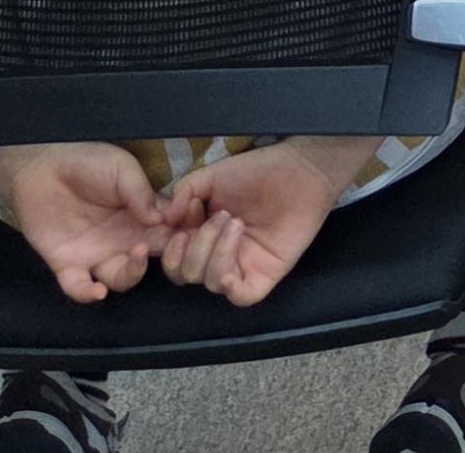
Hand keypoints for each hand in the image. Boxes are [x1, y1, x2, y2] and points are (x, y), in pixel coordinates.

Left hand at [0, 143, 169, 304]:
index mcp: (142, 215)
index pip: (171, 231)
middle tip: (172, 247)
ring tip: (136, 254)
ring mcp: (98, 255)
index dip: (185, 235)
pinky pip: (80, 288)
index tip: (196, 232)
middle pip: (154, 259)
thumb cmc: (87, 163)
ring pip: (122, 278)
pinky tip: (97, 290)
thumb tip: (162, 218)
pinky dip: (89, 294)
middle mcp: (124, 240)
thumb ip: (141, 192)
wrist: (41, 168)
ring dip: (133, 273)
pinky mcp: (68, 265)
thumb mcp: (122, 168)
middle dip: (168, 257)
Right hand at [156, 139, 355, 306]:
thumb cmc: (256, 171)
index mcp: (200, 234)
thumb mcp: (210, 177)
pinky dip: (229, 285)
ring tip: (235, 222)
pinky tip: (230, 267)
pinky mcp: (265, 274)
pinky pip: (240, 295)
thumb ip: (183, 194)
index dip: (168, 248)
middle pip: (186, 274)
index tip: (178, 223)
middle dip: (196, 246)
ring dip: (215, 252)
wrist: (299, 169)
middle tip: (220, 216)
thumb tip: (165, 220)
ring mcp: (241, 266)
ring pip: (210, 282)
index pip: (172, 258)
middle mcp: (217, 254)